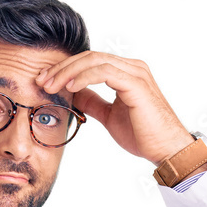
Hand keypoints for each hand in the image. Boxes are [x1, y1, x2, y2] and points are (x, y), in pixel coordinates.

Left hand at [36, 51, 196, 164]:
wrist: (165, 149)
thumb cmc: (143, 135)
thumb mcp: (110, 116)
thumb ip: (94, 102)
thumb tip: (74, 95)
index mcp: (125, 72)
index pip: (90, 62)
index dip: (65, 69)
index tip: (45, 82)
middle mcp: (131, 67)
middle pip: (89, 57)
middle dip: (62, 68)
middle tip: (41, 81)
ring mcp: (135, 73)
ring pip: (94, 61)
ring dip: (68, 72)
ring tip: (50, 86)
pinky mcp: (136, 83)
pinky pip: (105, 72)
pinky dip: (84, 77)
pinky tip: (70, 87)